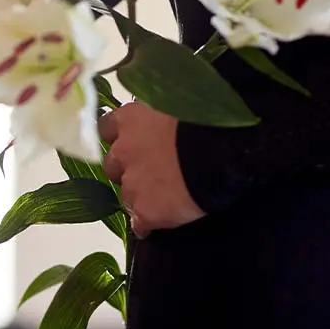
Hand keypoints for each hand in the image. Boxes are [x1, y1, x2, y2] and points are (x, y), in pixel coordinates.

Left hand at [99, 102, 203, 238]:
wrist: (223, 149)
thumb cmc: (208, 117)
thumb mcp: (177, 103)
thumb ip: (159, 114)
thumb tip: (162, 122)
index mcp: (131, 119)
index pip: (107, 128)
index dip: (118, 137)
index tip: (130, 140)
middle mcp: (123, 151)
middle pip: (112, 165)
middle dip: (125, 169)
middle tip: (150, 170)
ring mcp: (132, 184)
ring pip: (125, 196)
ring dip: (137, 196)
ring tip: (160, 198)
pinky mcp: (145, 212)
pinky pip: (139, 224)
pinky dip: (146, 225)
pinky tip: (155, 225)